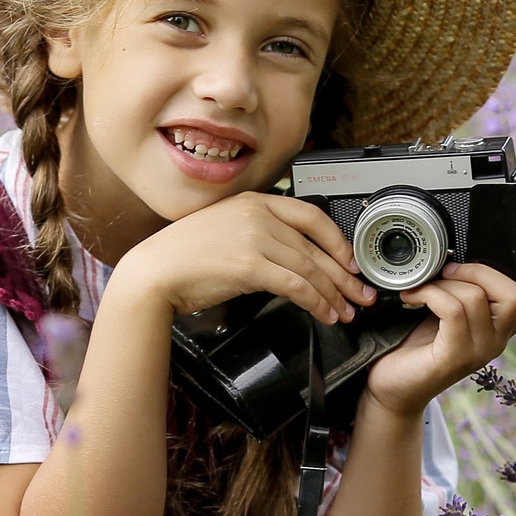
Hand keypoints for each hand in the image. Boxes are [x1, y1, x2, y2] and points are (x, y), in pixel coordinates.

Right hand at [109, 193, 379, 323]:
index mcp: (254, 201)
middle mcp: (258, 214)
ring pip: (311, 268)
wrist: (153, 271)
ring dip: (334, 294)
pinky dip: (316, 303)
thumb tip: (291, 258)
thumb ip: (258, 234)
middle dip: (344, 275)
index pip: (311, 215)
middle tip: (361, 293)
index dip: (337, 240)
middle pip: (317, 246)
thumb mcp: (225, 230)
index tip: (350, 261)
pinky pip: (297, 286)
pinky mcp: (250, 264)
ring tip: (345, 312)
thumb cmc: (183, 257)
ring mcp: (255, 237)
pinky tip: (324, 314)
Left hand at [361, 243, 515, 416]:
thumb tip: (458, 255)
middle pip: (514, 294)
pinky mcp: (456, 356)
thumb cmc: (415, 346)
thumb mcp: (444, 311)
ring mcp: (480, 351)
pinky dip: (430, 294)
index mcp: (499, 326)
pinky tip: (411, 297)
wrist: (391, 386)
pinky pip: (453, 310)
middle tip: (446, 271)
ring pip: (478, 297)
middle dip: (478, 271)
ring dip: (444, 283)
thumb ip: (463, 289)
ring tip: (421, 288)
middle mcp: (497, 340)